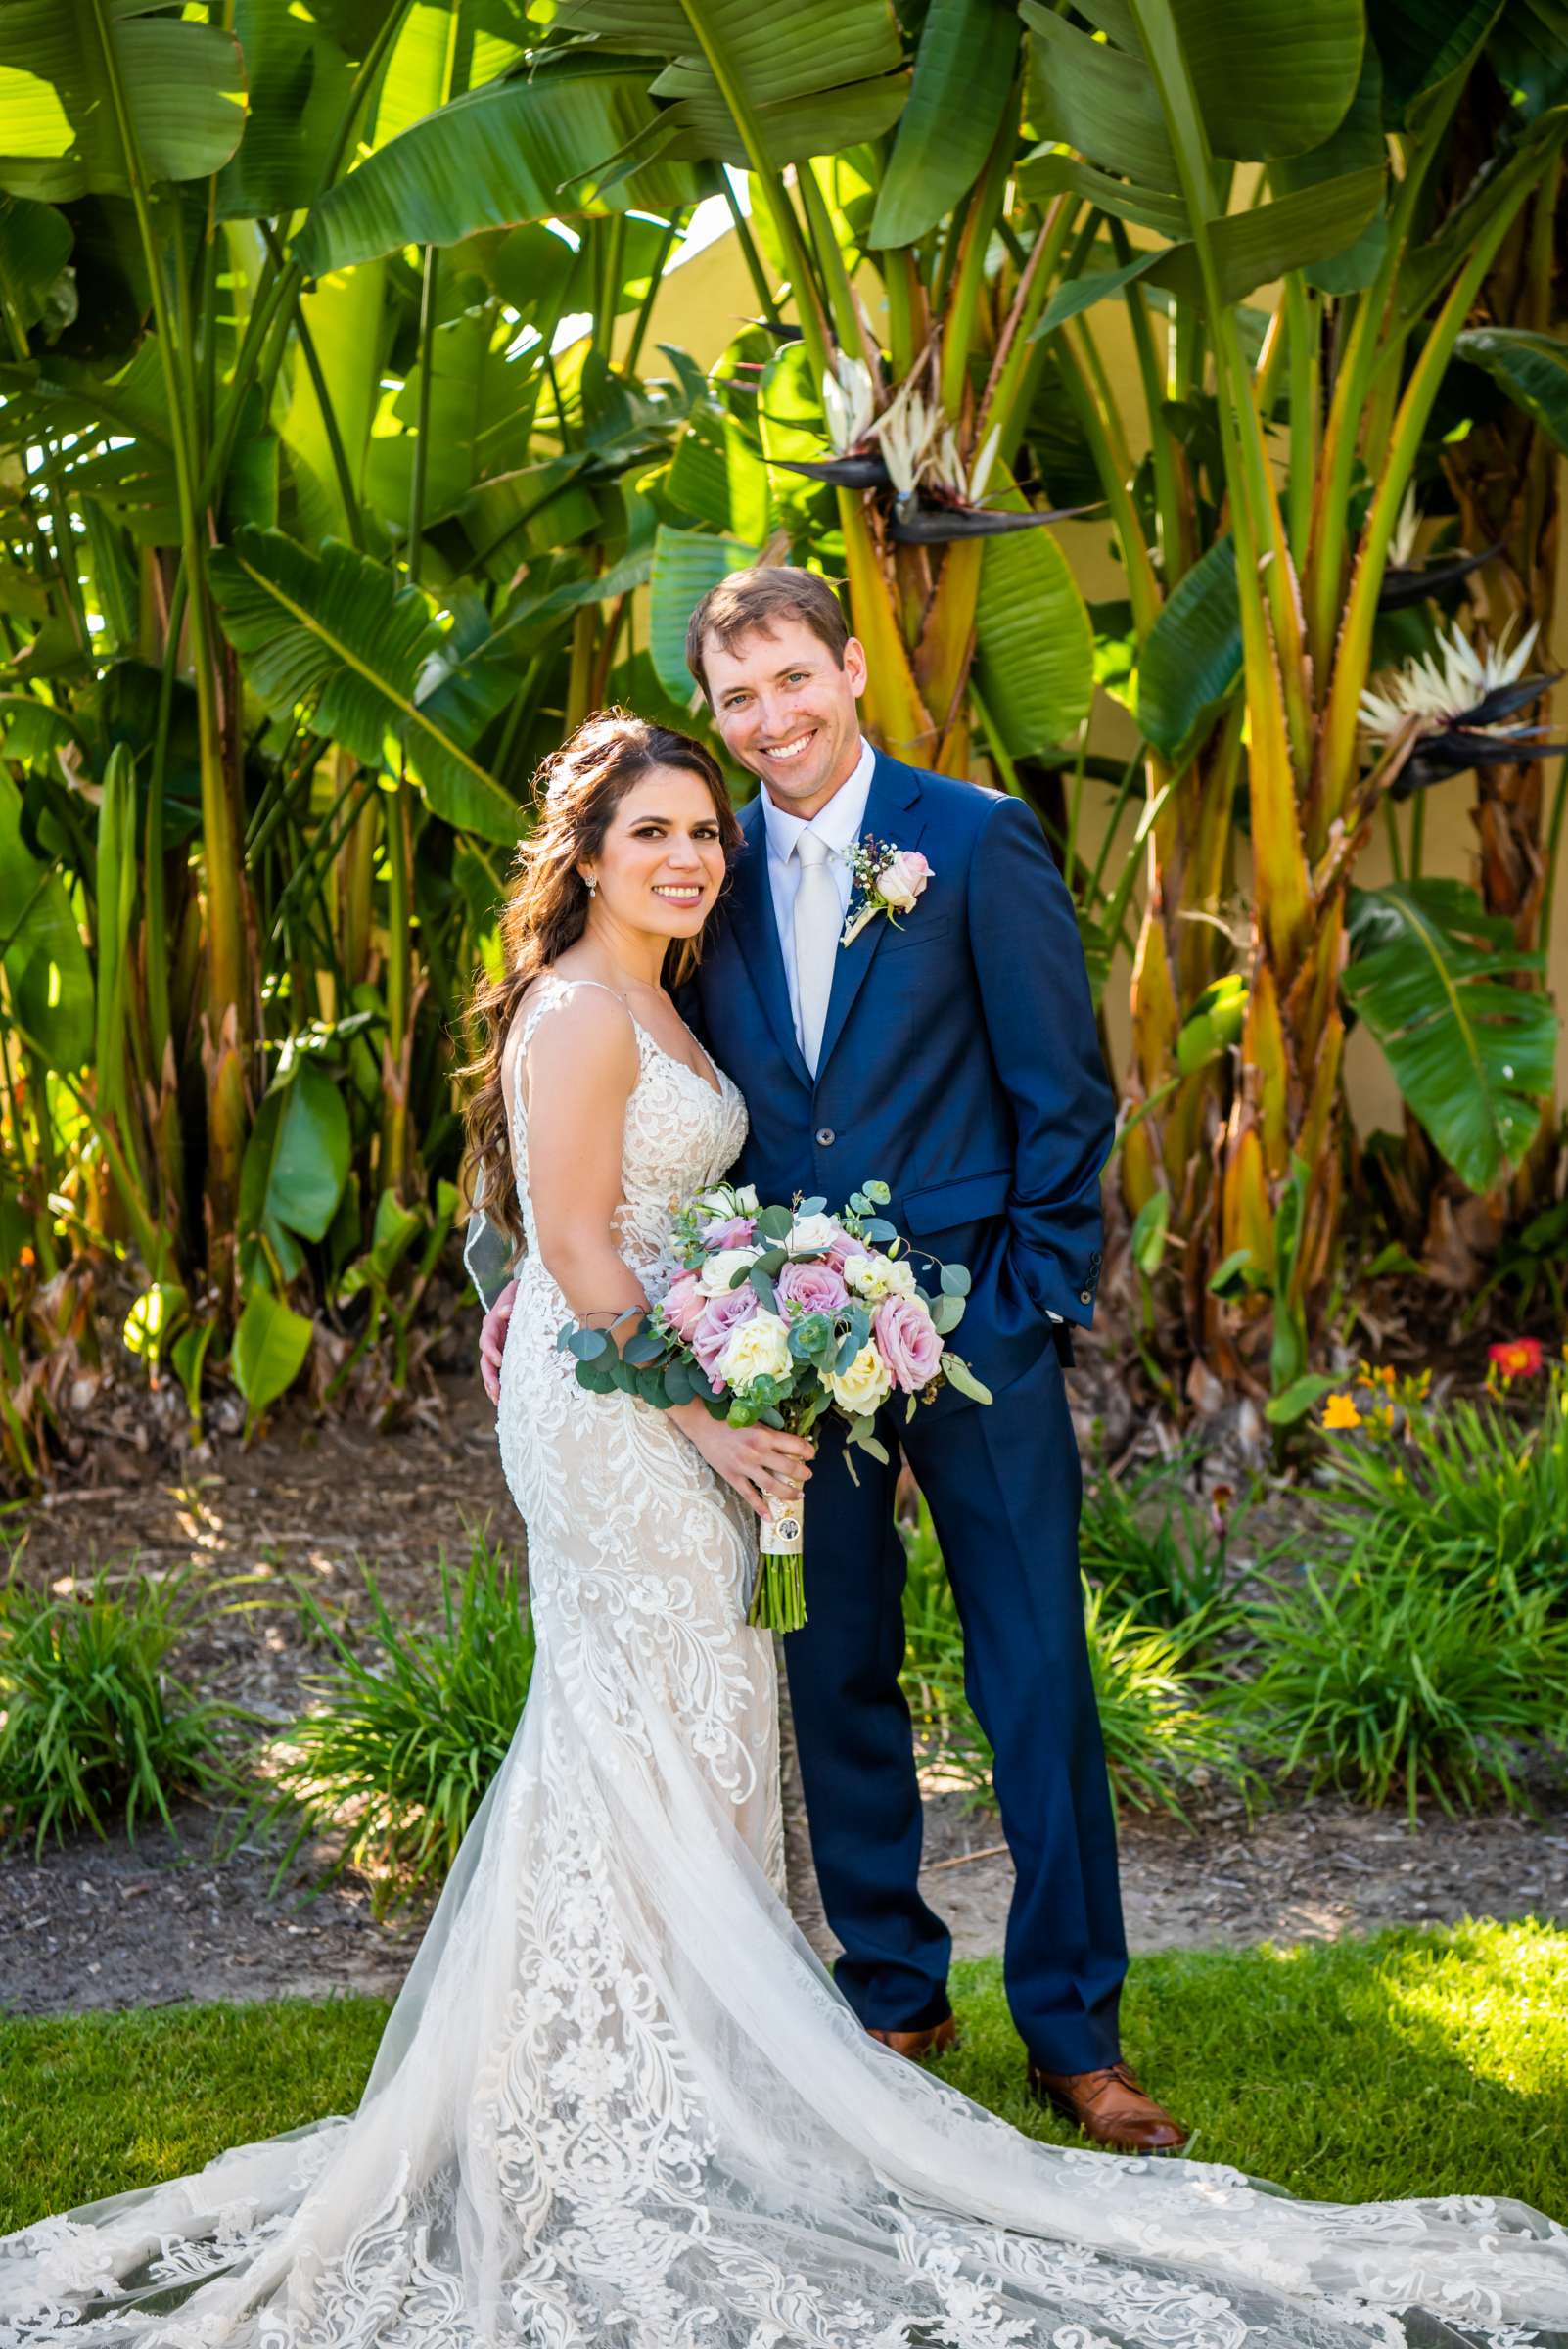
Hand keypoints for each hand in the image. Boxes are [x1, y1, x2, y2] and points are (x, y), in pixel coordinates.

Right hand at [478, 1278, 516, 1403]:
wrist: (522, 1296)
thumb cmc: (520, 1293)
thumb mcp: (515, 1292)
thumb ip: (510, 1301)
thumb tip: (503, 1312)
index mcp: (491, 1324)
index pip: (487, 1340)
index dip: (491, 1351)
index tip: (500, 1362)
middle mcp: (490, 1338)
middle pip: (485, 1360)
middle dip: (489, 1376)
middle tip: (496, 1390)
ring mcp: (496, 1348)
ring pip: (489, 1369)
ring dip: (492, 1385)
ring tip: (498, 1400)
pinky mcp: (504, 1354)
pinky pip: (499, 1371)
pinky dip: (499, 1383)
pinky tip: (504, 1398)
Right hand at [680, 1410, 814, 1520]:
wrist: (703, 1425)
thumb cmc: (729, 1420)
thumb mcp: (754, 1421)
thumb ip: (770, 1434)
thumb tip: (789, 1443)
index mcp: (765, 1435)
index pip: (795, 1445)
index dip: (807, 1451)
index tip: (812, 1454)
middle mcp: (757, 1452)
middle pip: (788, 1467)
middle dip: (802, 1473)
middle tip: (808, 1475)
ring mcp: (745, 1467)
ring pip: (773, 1485)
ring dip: (789, 1492)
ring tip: (799, 1495)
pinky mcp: (733, 1477)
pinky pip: (749, 1496)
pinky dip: (760, 1508)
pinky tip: (770, 1518)